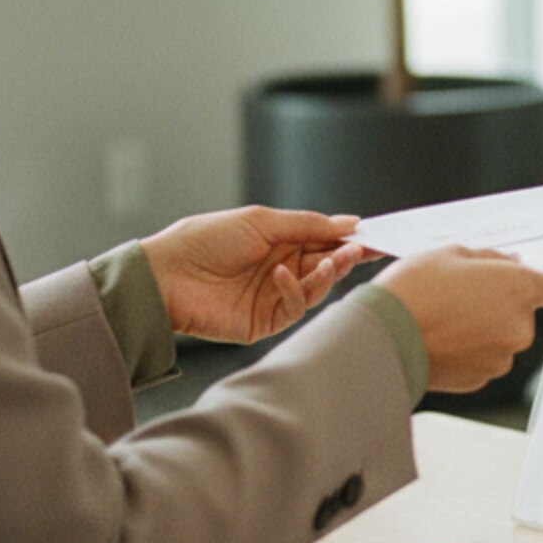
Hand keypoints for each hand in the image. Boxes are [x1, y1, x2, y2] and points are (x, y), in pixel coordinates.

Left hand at [138, 206, 371, 342]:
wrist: (166, 276)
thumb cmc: (205, 239)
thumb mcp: (260, 220)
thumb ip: (307, 224)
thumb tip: (349, 222)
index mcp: (282, 241)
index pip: (325, 240)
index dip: (349, 238)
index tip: (375, 236)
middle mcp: (283, 269)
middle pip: (328, 265)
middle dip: (346, 257)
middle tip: (360, 250)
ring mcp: (275, 296)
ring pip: (318, 288)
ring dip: (328, 273)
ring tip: (333, 259)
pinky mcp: (266, 321)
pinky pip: (294, 307)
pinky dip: (295, 290)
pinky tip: (282, 274)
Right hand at [373, 248, 542, 394]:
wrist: (382, 339)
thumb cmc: (413, 291)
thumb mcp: (451, 253)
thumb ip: (490, 258)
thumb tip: (509, 263)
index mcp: (518, 290)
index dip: (538, 282)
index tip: (520, 280)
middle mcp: (518, 327)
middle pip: (525, 314)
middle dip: (502, 304)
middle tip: (465, 294)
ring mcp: (501, 358)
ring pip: (503, 338)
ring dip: (485, 329)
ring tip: (447, 317)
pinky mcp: (481, 379)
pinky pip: (484, 358)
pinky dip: (470, 350)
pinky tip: (443, 338)